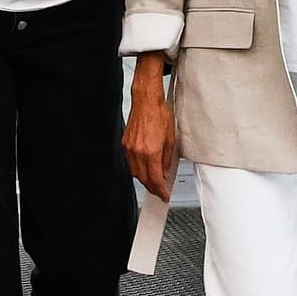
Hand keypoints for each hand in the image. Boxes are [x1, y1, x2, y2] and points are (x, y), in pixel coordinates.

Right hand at [123, 82, 176, 202]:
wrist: (146, 100)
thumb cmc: (159, 114)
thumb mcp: (171, 138)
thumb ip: (167, 159)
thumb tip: (165, 171)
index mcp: (151, 151)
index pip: (155, 179)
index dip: (160, 191)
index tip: (164, 195)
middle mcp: (138, 151)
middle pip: (143, 178)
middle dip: (152, 187)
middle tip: (160, 190)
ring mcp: (129, 147)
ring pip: (135, 172)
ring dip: (144, 178)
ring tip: (154, 179)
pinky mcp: (125, 143)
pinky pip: (130, 162)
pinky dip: (138, 168)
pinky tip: (145, 166)